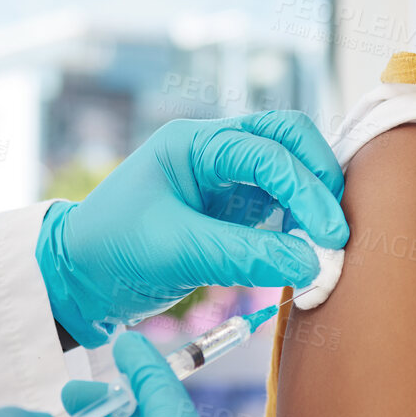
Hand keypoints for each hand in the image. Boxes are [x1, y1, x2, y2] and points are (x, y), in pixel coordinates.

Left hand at [37, 110, 348, 346]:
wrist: (78, 278)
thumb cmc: (111, 252)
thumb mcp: (175, 251)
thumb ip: (244, 254)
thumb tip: (313, 262)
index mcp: (193, 144)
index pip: (267, 150)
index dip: (306, 189)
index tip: (329, 235)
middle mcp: (214, 150)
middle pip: (288, 138)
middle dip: (319, 176)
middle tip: (337, 227)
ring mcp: (225, 177)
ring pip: (290, 166)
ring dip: (314, 197)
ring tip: (325, 244)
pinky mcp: (232, 207)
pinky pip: (280, 200)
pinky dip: (301, 219)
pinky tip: (306, 249)